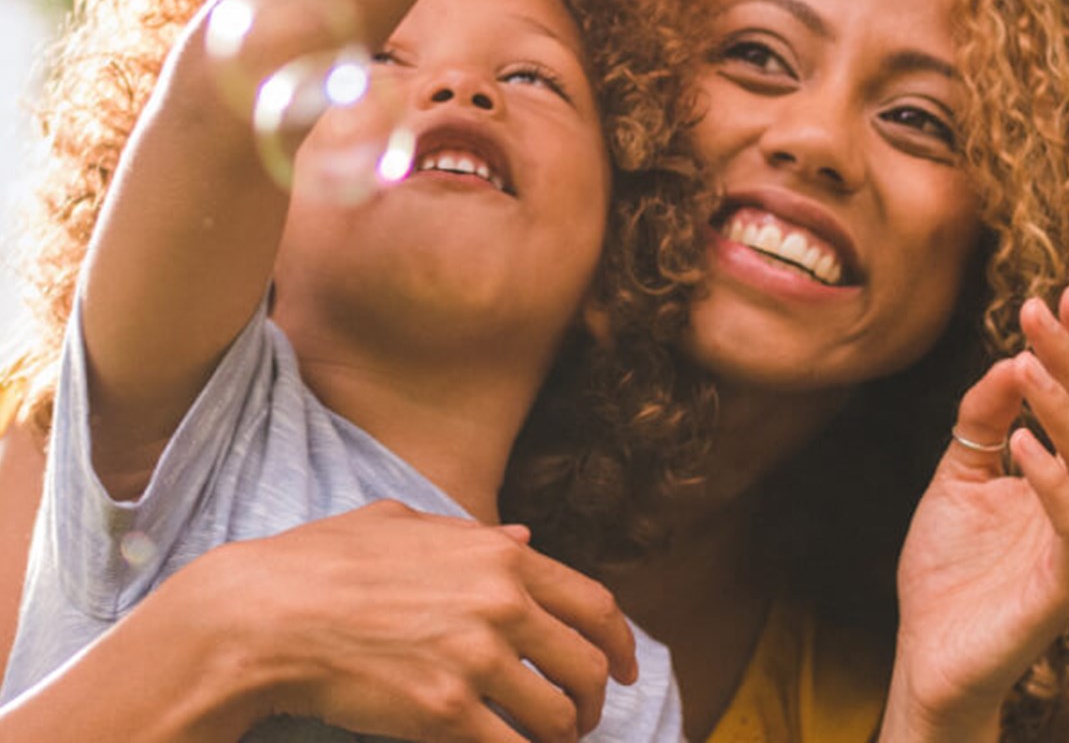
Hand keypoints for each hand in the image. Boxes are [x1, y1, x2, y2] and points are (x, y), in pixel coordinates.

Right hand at [210, 501, 636, 742]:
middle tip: (585, 719)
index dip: (620, 643)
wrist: (265, 616)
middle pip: (587, 665)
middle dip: (595, 700)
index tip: (626, 668)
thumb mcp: (404, 524)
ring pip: (559, 715)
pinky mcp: (445, 713)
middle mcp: (502, 604)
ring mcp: (476, 659)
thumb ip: (472, 534)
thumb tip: (522, 536)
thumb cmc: (324, 564)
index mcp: (499, 556)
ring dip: (562, 737)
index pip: (593, 603)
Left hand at [881, 287, 1068, 742]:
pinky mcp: (1067, 591)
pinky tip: (1020, 443)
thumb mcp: (960, 474)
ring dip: (1063, 408)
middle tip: (1040, 311)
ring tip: (1026, 361)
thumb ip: (984, 420)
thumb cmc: (951, 569)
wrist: (928, 654)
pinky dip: (1053, 480)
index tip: (1064, 294)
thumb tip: (1011, 357)